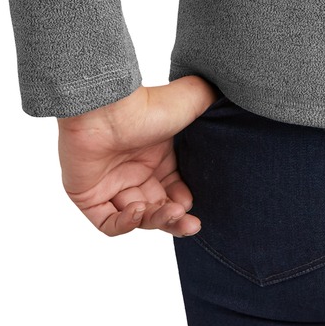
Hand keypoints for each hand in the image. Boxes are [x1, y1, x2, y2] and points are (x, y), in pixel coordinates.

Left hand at [56, 74, 219, 237]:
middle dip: (175, 219)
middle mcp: (136, 171)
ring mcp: (112, 185)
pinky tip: (138, 212)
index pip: (174, 190)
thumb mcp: (193, 100)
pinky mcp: (89, 197)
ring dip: (155, 220)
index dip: (184, 202)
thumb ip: (214, 105)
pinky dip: (125, 225)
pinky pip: (109, 224)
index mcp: (158, 155)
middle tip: (189, 224)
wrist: (107, 108)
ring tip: (167, 211)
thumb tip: (234, 108)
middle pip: (158, 208)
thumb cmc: (147, 105)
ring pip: (138, 218)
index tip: (191, 205)